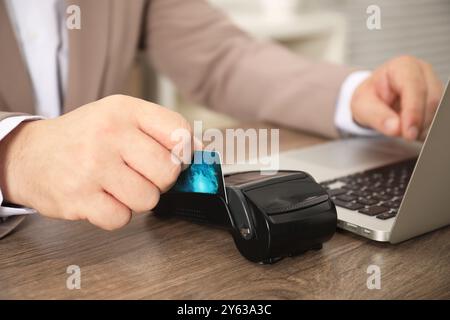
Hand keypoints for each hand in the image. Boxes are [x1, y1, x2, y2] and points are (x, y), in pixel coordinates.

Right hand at [0, 95, 193, 229]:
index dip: (185, 153)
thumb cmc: (83, 137)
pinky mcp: (78, 198)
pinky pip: (122, 219)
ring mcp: (92, 166)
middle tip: (140, 174)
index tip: (175, 158)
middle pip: (169, 172)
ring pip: (148, 199)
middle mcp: (109, 134)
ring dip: (137, 199)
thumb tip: (202, 151)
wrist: (30, 154)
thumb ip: (162, 131)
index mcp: (125, 110)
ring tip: (117, 185)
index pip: (180, 133)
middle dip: (160, 180)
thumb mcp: (121, 118)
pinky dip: (116, 215)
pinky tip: (102, 198)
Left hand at [351, 56, 442, 139]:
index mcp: (402, 67)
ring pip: (439, 110)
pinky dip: (428, 129)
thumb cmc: (369, 98)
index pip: (414, 88)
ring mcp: (434, 85)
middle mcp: (423, 72)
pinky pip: (440, 118)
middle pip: (431, 100)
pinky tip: (414, 132)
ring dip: (424, 128)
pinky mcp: (439, 99)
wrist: (374, 99)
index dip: (413, 112)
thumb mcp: (362, 107)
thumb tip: (396, 128)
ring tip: (405, 132)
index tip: (409, 134)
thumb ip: (377, 116)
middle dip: (418, 123)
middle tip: (404, 136)